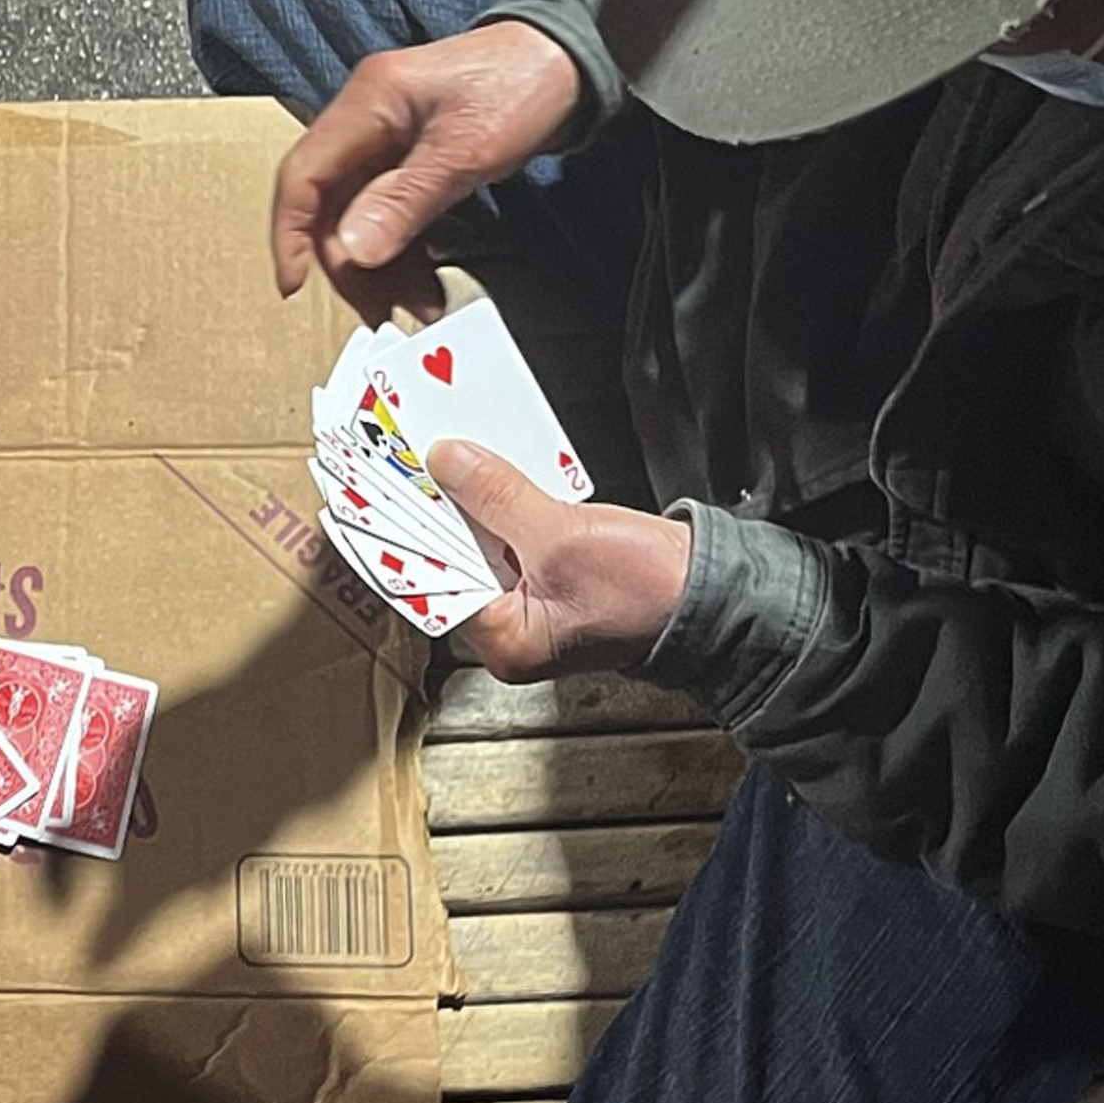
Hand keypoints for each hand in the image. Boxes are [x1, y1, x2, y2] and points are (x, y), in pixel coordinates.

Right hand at [269, 21, 582, 322]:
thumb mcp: (465, 149)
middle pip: (331, 206)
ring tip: (416, 306)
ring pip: (361, 216)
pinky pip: (392, 213)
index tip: (295, 283)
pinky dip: (405, 250)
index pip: (303, 175)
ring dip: (381, 266)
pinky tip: (425, 280)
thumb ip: (405, 200)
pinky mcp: (415, 157)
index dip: (291, 234)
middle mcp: (369, 120)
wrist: (571, 59)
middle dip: (351, 265)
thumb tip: (352, 249)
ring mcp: (391, 139)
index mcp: (368, 103)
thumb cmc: (523, 80)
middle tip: (380, 311)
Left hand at [428, 442, 695, 682]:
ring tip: (447, 460)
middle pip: (455, 561)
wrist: (714, 591)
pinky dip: (503, 507)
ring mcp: (535, 603)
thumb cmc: (650, 590)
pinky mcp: (555, 577)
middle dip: (439, 513)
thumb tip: (449, 462)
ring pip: (483, 545)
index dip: (411, 533)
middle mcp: (513, 631)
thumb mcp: (561, 536)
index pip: (434, 584)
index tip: (390, 490)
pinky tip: (491, 473)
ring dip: (472, 504)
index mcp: (505, 642)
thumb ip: (498, 497)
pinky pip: (513, 538)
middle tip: (412, 464)